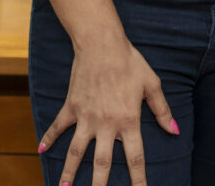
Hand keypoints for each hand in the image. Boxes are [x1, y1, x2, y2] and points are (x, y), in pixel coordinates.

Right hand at [39, 37, 177, 185]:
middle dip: (99, 185)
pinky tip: (41, 150)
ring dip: (69, 172)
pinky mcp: (71, 107)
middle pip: (102, 163)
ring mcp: (86, 117)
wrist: (101, 44)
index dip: (138, 179)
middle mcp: (106, 124)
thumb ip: (162, 110)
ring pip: (76, 151)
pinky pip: (59, 126)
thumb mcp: (151, 84)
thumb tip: (173, 130)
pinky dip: (49, 137)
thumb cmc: (130, 62)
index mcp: (128, 120)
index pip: (135, 158)